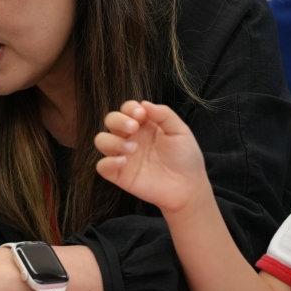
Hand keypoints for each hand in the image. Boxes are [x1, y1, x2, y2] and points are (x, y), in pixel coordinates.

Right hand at [94, 100, 209, 214]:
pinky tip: (124, 162)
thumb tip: (144, 103)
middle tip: (133, 128)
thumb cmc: (185, 157)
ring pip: (101, 141)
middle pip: (110, 120)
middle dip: (118, 121)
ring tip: (133, 149)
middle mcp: (130, 137)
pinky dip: (108, 162)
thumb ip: (164, 115)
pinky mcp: (119, 175)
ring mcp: (123, 156)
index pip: (127, 109)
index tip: (141, 114)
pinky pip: (102, 166)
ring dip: (113, 141)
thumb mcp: (180, 131)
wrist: (188, 186)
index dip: (129, 108)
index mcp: (144, 125)